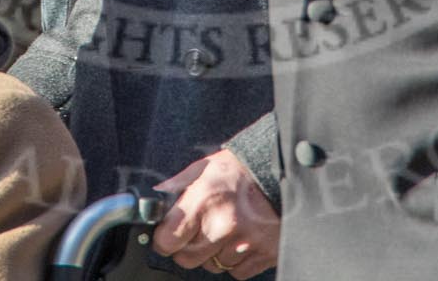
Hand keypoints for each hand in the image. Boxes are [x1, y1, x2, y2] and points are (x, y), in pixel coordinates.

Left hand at [151, 149, 278, 277]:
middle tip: (198, 230)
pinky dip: (235, 260)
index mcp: (204, 200)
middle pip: (187, 259)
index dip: (164, 238)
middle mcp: (223, 225)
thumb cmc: (242, 169)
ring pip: (212, 266)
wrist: (284, 172)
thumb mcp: (205, 167)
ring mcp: (245, 243)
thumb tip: (153, 200)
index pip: (167, 240)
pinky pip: (236, 271)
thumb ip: (177, 186)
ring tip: (225, 229)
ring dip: (213, 253)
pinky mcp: (264, 254)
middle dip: (188, 247)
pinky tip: (240, 239)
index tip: (168, 235)